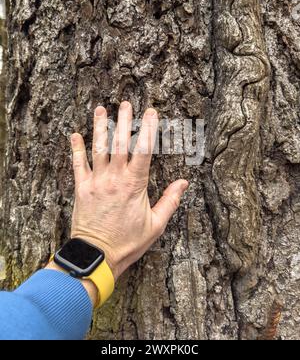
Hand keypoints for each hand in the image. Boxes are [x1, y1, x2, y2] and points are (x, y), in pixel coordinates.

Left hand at [70, 101, 187, 279]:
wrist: (97, 256)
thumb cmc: (128, 242)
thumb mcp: (156, 225)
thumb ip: (170, 201)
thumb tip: (184, 183)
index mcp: (135, 184)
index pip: (144, 150)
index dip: (148, 129)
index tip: (151, 112)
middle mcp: (115, 178)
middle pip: (120, 143)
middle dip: (124, 121)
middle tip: (126, 103)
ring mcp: (96, 181)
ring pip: (98, 148)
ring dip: (100, 127)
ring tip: (101, 109)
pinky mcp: (82, 188)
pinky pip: (78, 164)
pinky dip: (76, 149)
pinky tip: (75, 134)